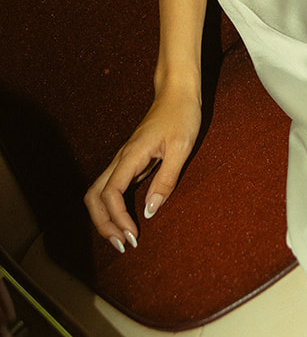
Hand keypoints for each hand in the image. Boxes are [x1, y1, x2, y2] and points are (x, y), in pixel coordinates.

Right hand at [84, 86, 200, 252]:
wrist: (177, 91)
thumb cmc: (182, 114)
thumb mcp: (181, 147)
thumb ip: (166, 179)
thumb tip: (149, 212)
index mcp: (131, 155)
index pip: (110, 193)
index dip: (117, 218)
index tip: (134, 235)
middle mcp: (121, 159)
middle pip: (94, 196)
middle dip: (103, 224)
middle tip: (123, 245)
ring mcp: (124, 160)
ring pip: (98, 192)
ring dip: (105, 217)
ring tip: (122, 237)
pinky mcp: (131, 162)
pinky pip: (112, 188)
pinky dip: (113, 208)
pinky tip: (126, 220)